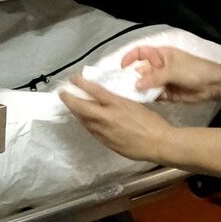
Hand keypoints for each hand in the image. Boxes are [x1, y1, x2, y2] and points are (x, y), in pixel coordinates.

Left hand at [60, 74, 174, 162]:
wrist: (158, 143)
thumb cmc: (151, 122)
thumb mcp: (134, 105)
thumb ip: (117, 102)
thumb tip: (105, 99)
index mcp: (117, 104)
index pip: (94, 90)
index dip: (80, 83)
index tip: (72, 78)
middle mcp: (107, 117)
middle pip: (81, 107)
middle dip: (69, 99)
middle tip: (62, 93)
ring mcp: (104, 131)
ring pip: (83, 120)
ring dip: (76, 112)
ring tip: (71, 105)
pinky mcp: (105, 142)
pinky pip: (91, 130)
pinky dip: (85, 123)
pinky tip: (84, 120)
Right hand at [121, 44, 220, 104]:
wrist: (213, 85)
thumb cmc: (194, 70)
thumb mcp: (174, 70)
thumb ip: (155, 78)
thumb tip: (136, 85)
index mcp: (160, 55)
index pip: (140, 53)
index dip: (129, 58)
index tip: (121, 68)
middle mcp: (158, 67)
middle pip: (139, 71)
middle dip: (131, 78)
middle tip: (121, 88)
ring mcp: (161, 81)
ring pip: (144, 85)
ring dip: (137, 90)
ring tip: (128, 97)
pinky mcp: (165, 94)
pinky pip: (151, 96)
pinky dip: (146, 99)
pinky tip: (140, 102)